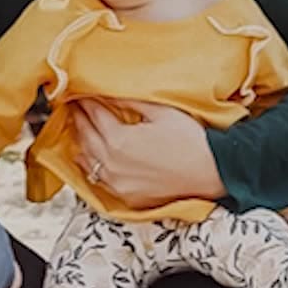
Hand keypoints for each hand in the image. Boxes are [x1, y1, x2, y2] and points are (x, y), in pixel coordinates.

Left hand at [74, 100, 225, 209]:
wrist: (213, 171)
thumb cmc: (191, 140)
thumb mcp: (161, 112)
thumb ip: (131, 101)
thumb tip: (110, 91)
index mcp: (119, 140)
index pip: (93, 115)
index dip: (86, 101)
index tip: (80, 92)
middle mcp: (113, 164)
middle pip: (85, 136)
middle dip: (79, 118)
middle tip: (74, 105)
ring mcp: (118, 183)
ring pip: (88, 159)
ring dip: (81, 141)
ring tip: (79, 127)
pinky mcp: (127, 197)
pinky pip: (99, 179)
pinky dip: (91, 164)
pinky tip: (90, 156)